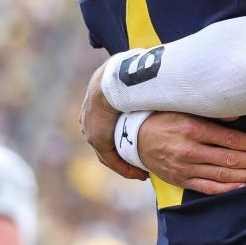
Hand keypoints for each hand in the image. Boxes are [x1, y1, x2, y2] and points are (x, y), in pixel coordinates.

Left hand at [80, 61, 147, 179]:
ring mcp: (92, 130)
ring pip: (109, 152)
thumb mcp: (130, 72)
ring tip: (143, 171)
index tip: (137, 138)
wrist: (113, 81)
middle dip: (124, 150)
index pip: (108, 122)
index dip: (124, 131)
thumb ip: (140, 78)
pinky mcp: (98, 140)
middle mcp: (90, 118)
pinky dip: (125, 168)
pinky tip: (140, 174)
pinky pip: (111, 159)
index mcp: (96, 101)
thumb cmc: (125, 72)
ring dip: (126, 162)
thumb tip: (156, 70)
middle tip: (142, 159)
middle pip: (107, 139)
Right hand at [137, 112, 245, 194]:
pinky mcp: (180, 180)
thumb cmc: (166, 117)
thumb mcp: (186, 107)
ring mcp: (184, 168)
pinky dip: (225, 189)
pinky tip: (242, 187)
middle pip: (229, 158)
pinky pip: (206, 187)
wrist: (135, 137)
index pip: (229, 139)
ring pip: (221, 174)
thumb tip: (238, 114)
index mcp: (192, 129)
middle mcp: (189, 150)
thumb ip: (212, 112)